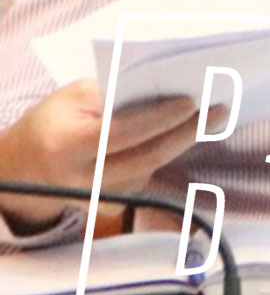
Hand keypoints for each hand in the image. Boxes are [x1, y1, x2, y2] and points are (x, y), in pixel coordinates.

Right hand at [0, 83, 197, 232]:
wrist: (25, 168)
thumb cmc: (53, 122)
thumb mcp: (74, 98)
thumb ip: (115, 93)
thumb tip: (166, 88)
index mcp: (66, 145)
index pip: (120, 133)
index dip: (158, 118)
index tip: (191, 101)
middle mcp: (81, 179)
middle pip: (146, 157)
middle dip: (187, 132)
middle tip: (219, 110)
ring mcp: (98, 198)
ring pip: (152, 168)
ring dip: (184, 143)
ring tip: (212, 118)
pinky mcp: (112, 205)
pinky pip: (148, 177)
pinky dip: (168, 155)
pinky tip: (186, 136)